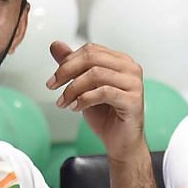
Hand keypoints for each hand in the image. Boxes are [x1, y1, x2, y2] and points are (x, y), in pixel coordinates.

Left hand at [47, 41, 146, 158]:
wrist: (120, 143)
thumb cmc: (106, 116)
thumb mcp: (83, 87)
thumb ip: (72, 66)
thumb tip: (56, 45)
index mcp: (120, 61)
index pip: (90, 50)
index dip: (68, 61)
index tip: (54, 79)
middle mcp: (130, 68)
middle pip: (92, 57)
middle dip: (66, 71)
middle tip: (52, 86)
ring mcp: (134, 83)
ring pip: (96, 74)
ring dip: (73, 88)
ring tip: (64, 102)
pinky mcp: (133, 100)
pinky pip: (104, 92)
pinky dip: (84, 99)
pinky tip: (76, 108)